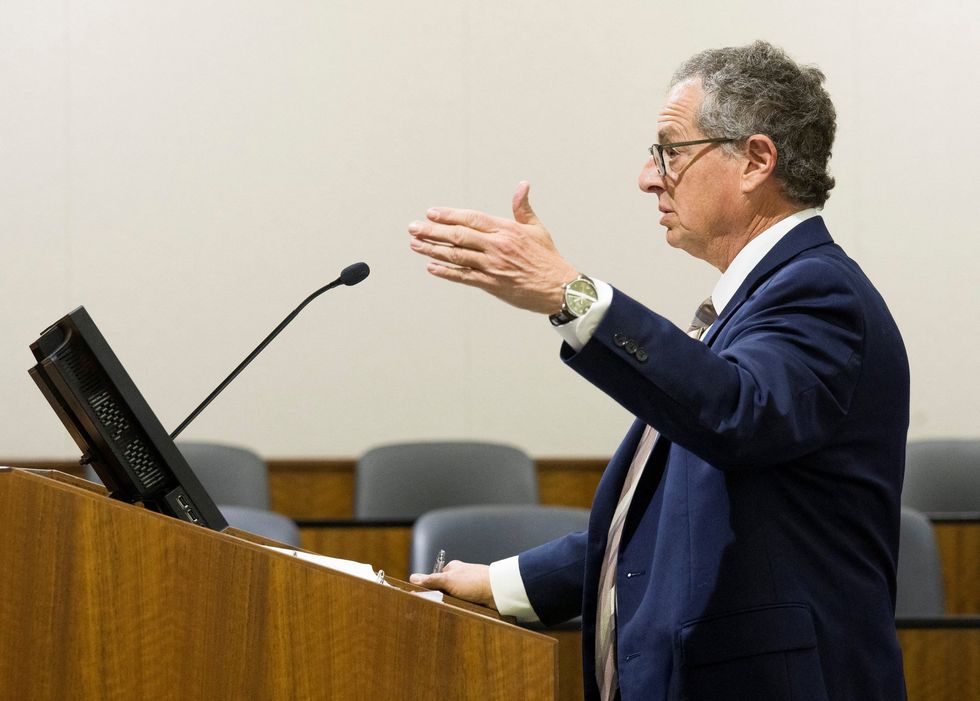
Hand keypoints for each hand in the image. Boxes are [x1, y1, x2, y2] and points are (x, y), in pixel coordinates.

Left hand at [408, 181, 579, 313]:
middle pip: (458, 235)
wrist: (558, 288)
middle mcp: (496, 246)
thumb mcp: (536, 228)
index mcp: (506, 230)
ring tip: (415, 245)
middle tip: (413, 227)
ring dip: (432, 250)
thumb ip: (523, 207)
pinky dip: (446, 272)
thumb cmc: (548, 258)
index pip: (471, 218)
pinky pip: (463, 277)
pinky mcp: (491, 284)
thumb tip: (522, 185)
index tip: (431, 212)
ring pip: (456, 255)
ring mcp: (492, 266)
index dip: (449, 215)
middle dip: (432, 231)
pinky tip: (431, 267)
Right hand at [409, 560, 496, 609]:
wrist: (499, 592)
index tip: (421, 597)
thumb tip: (413, 578)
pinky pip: (462, 605)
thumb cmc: (475, 581)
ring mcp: (467, 589)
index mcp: (452, 569)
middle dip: (440, 598)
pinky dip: (459, 609)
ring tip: (449, 610)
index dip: (428, 588)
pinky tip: (458, 612)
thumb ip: (431, 580)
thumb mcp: (449, 580)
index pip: (434, 578)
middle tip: (436, 606)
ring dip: (450, 605)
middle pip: (442, 590)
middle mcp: (459, 578)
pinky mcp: (474, 599)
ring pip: (452, 599)